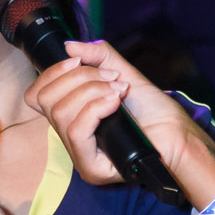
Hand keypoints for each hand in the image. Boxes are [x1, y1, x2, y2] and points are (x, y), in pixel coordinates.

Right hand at [26, 40, 214, 202]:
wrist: (177, 134)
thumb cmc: (153, 110)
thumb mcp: (122, 73)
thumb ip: (97, 56)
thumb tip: (69, 46)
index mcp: (71, 118)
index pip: (37, 97)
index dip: (52, 73)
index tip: (78, 62)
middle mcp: (70, 139)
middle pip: (48, 101)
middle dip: (80, 79)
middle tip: (112, 79)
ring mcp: (79, 156)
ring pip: (62, 113)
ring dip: (92, 92)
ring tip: (119, 91)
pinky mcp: (91, 167)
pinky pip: (77, 131)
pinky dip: (95, 109)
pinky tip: (115, 103)